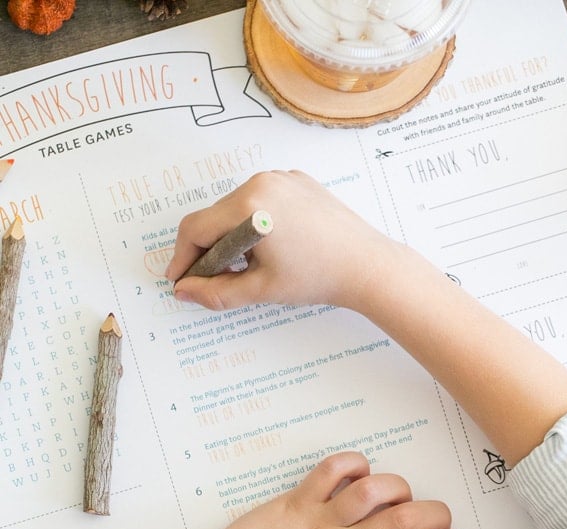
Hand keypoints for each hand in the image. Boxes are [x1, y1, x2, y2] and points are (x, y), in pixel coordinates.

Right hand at [165, 170, 400, 312]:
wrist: (367, 265)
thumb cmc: (318, 277)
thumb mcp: (260, 289)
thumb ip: (216, 292)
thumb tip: (185, 292)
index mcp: (248, 206)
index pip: (196, 228)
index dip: (182, 257)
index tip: (180, 279)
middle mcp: (261, 182)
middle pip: (215, 217)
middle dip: (209, 249)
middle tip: (214, 280)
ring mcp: (281, 178)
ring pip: (236, 208)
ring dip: (232, 237)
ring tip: (248, 267)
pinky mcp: (298, 181)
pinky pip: (262, 200)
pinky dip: (255, 223)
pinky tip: (271, 249)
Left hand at [197, 451, 465, 528]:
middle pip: (403, 523)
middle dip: (434, 513)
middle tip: (440, 514)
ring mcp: (318, 522)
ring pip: (373, 492)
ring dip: (396, 487)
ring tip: (399, 493)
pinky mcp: (296, 501)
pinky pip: (332, 469)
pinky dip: (353, 462)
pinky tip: (359, 470)